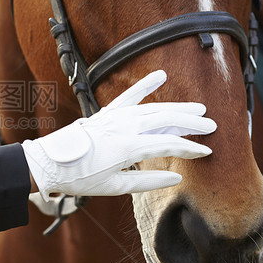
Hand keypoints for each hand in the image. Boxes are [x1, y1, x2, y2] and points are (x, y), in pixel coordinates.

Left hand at [21, 70, 215, 209]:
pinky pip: (129, 96)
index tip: (207, 151)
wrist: (50, 163)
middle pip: (165, 121)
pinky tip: (160, 75)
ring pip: (152, 108)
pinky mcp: (106, 113)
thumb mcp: (114, 187)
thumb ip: (147, 182)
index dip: (189, 148)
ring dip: (177, 109)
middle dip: (190, 123)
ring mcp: (115, 118)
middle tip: (211, 126)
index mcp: (128, 148)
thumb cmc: (81, 179)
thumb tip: (176, 178)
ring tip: (198, 109)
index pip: (168, 144)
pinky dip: (144, 85)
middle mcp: (123, 128)